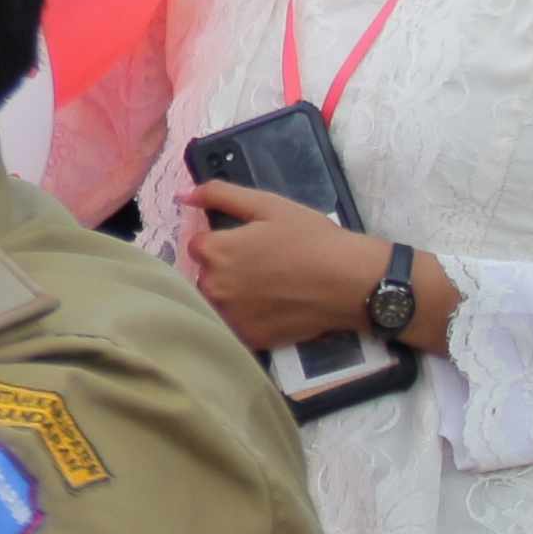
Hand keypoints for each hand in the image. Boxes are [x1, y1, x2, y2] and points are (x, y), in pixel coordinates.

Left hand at [179, 179, 382, 353]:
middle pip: (206, 275)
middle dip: (226, 270)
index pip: (199, 245)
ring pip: (218, 302)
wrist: (350, 283)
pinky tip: (273, 309)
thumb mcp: (267, 205)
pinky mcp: (248, 338)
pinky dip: (249, 318)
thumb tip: (182, 194)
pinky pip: (236, 326)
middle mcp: (213, 287)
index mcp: (214, 251)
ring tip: (269, 288)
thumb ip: (220, 195)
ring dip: (234, 296)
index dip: (225, 242)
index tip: (251, 244)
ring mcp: (230, 317)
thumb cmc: (311, 239)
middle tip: (264, 266)